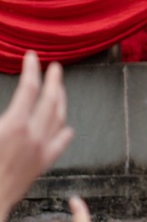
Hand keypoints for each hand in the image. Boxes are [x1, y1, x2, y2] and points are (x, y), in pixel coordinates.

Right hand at [0, 51, 73, 219]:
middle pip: (51, 99)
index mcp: (14, 125)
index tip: (32, 57)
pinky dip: (64, 130)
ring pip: (59, 117)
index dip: (31, 69)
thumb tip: (9, 111)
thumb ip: (1, 117)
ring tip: (59, 90)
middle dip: (54, 80)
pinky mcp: (43, 164)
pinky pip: (60, 142)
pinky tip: (66, 126)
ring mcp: (41, 150)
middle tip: (55, 67)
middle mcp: (33, 135)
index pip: (29, 88)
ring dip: (61, 100)